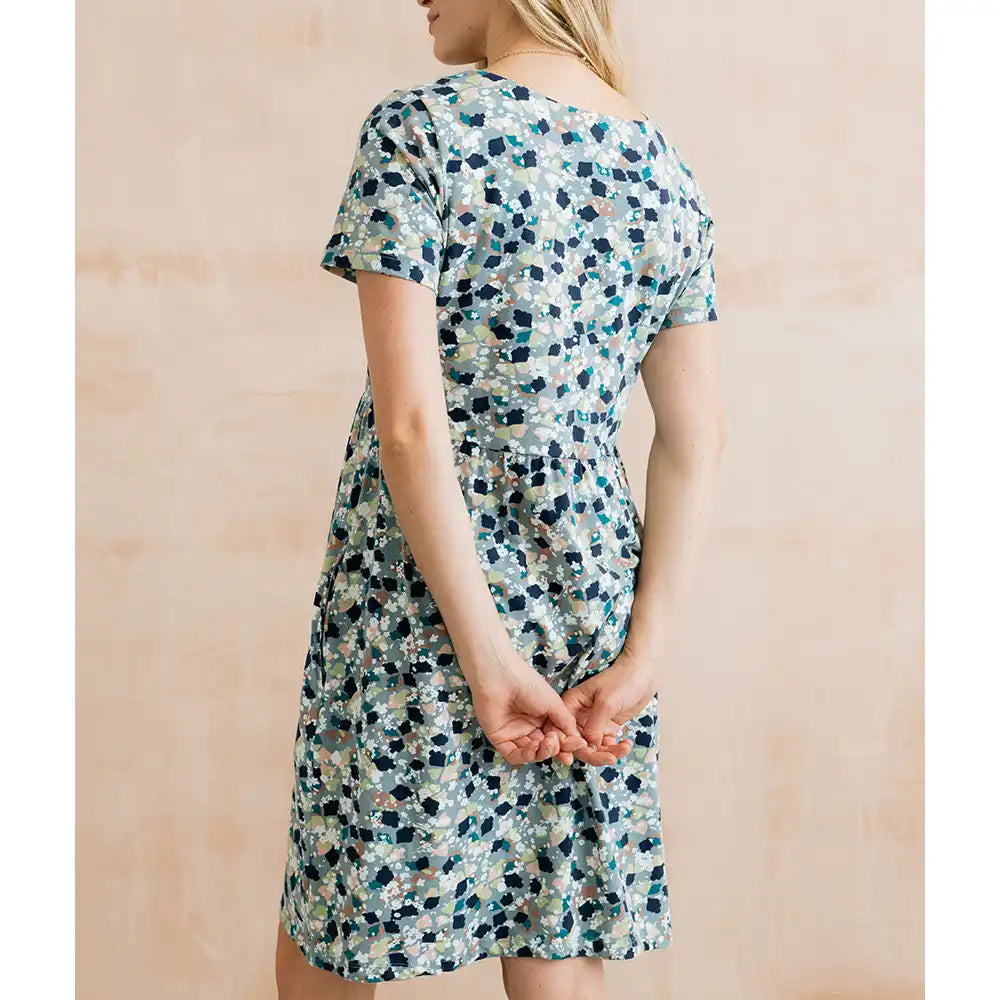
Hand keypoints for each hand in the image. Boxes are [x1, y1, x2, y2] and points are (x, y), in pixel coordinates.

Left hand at [468, 659, 591, 765]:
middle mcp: (528, 727)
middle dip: (556, 749)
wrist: (502, 677)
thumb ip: (566, 722)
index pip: (556, 737)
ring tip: (549, 742)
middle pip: (545, 748)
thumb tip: (577, 739)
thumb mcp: (554, 703)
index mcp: (541, 717)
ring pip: (532, 754)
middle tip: (561, 743)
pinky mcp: (500, 740)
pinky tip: (534, 746)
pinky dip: (527, 755)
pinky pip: (515, 755)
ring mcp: (514, 734)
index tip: (579, 745)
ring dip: (543, 752)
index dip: (567, 744)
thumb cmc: (528, 684)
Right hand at [543, 645, 657, 765]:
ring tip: (623, 749)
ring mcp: (593, 723)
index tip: (581, 752)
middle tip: (610, 758)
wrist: (643, 673)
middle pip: (577, 743)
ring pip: (593, 748)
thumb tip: (589, 748)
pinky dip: (616, 749)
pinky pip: (606, 745)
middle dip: (592, 754)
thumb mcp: (606, 703)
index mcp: (571, 704)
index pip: (561, 730)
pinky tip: (626, 744)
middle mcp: (579, 716)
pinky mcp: (607, 728)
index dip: (567, 745)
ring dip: (607, 753)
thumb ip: (594, 726)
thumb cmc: (622, 680)